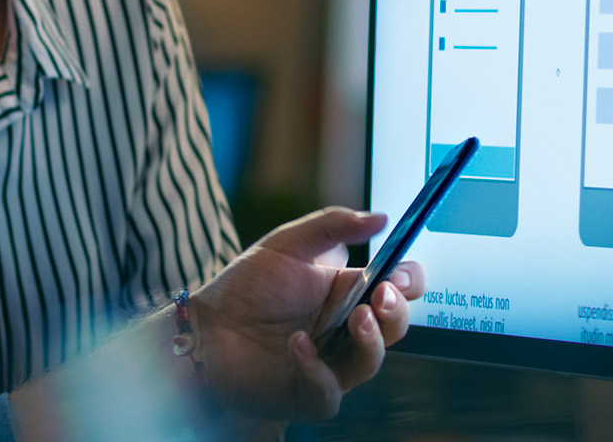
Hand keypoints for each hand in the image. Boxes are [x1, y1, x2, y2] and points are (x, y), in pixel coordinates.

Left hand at [191, 206, 427, 424]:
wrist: (204, 326)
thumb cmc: (246, 286)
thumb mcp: (288, 244)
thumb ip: (333, 225)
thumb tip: (382, 217)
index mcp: (347, 293)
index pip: (397, 289)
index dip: (408, 283)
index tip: (399, 275)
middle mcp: (345, 331)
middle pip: (394, 328)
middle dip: (396, 313)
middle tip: (381, 297)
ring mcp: (329, 365)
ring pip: (369, 363)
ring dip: (370, 341)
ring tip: (354, 319)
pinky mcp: (307, 394)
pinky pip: (327, 392)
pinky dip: (316, 369)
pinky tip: (296, 344)